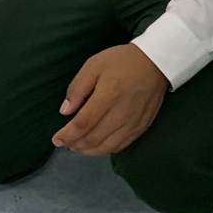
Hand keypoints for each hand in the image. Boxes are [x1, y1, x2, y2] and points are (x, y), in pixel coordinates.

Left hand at [52, 44, 167, 156]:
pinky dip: (105, 150)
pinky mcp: (141, 127)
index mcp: (108, 95)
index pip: (83, 124)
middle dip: (75, 145)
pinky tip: (96, 145)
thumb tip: (66, 112)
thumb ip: (77, 88)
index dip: (67, 135)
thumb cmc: (122, 61)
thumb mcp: (94, 65)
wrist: (156, 63)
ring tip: (77, 146)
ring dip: (88, 151)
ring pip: (107, 147)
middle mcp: (121, 113)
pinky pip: (120, 146)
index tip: (56, 139)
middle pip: (94, 139)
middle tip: (65, 143)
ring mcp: (133, 123)